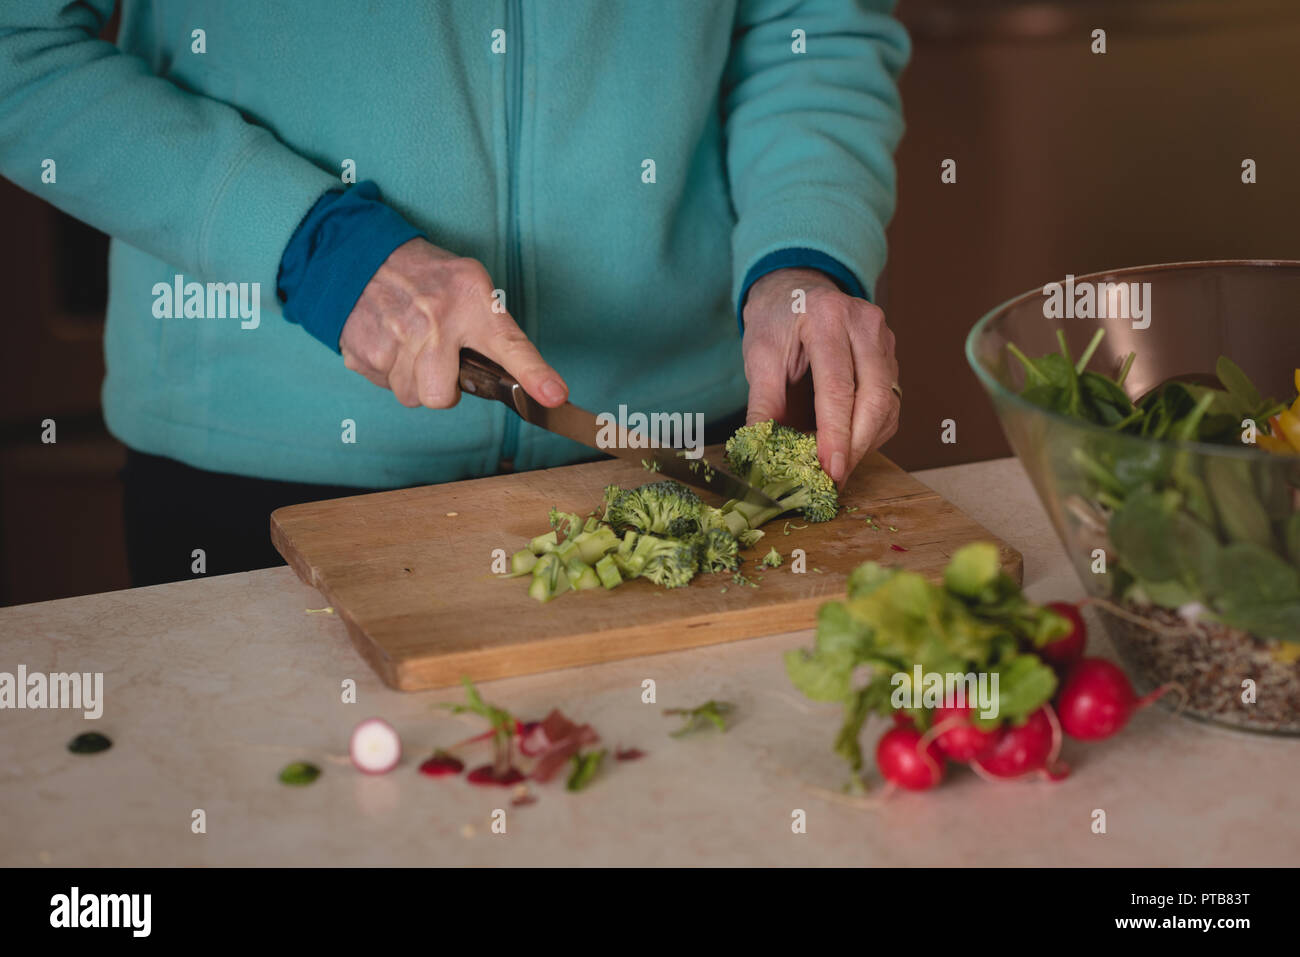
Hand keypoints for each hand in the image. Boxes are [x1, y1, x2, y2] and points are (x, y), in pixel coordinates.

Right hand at [339, 238, 568, 408]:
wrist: (363, 254)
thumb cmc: (428, 279)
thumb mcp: (471, 287)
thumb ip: (493, 333)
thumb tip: (521, 385)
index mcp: (472, 302)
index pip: (509, 345)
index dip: (534, 375)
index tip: (554, 396)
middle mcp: (434, 320)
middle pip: (440, 396)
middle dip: (442, 389)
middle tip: (441, 362)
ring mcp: (394, 336)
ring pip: (410, 395)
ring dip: (414, 379)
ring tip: (413, 345)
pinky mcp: (363, 351)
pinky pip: (384, 385)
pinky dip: (389, 370)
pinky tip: (391, 341)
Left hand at [741, 267, 899, 484]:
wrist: (796, 290)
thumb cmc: (777, 321)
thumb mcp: (759, 356)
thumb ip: (763, 403)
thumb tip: (761, 450)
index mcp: (827, 317)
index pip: (837, 385)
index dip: (835, 433)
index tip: (830, 469)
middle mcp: (865, 324)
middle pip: (874, 397)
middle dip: (855, 446)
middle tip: (834, 478)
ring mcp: (884, 339)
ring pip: (888, 405)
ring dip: (864, 443)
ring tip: (837, 466)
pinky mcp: (891, 356)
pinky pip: (891, 404)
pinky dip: (871, 432)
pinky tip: (849, 444)